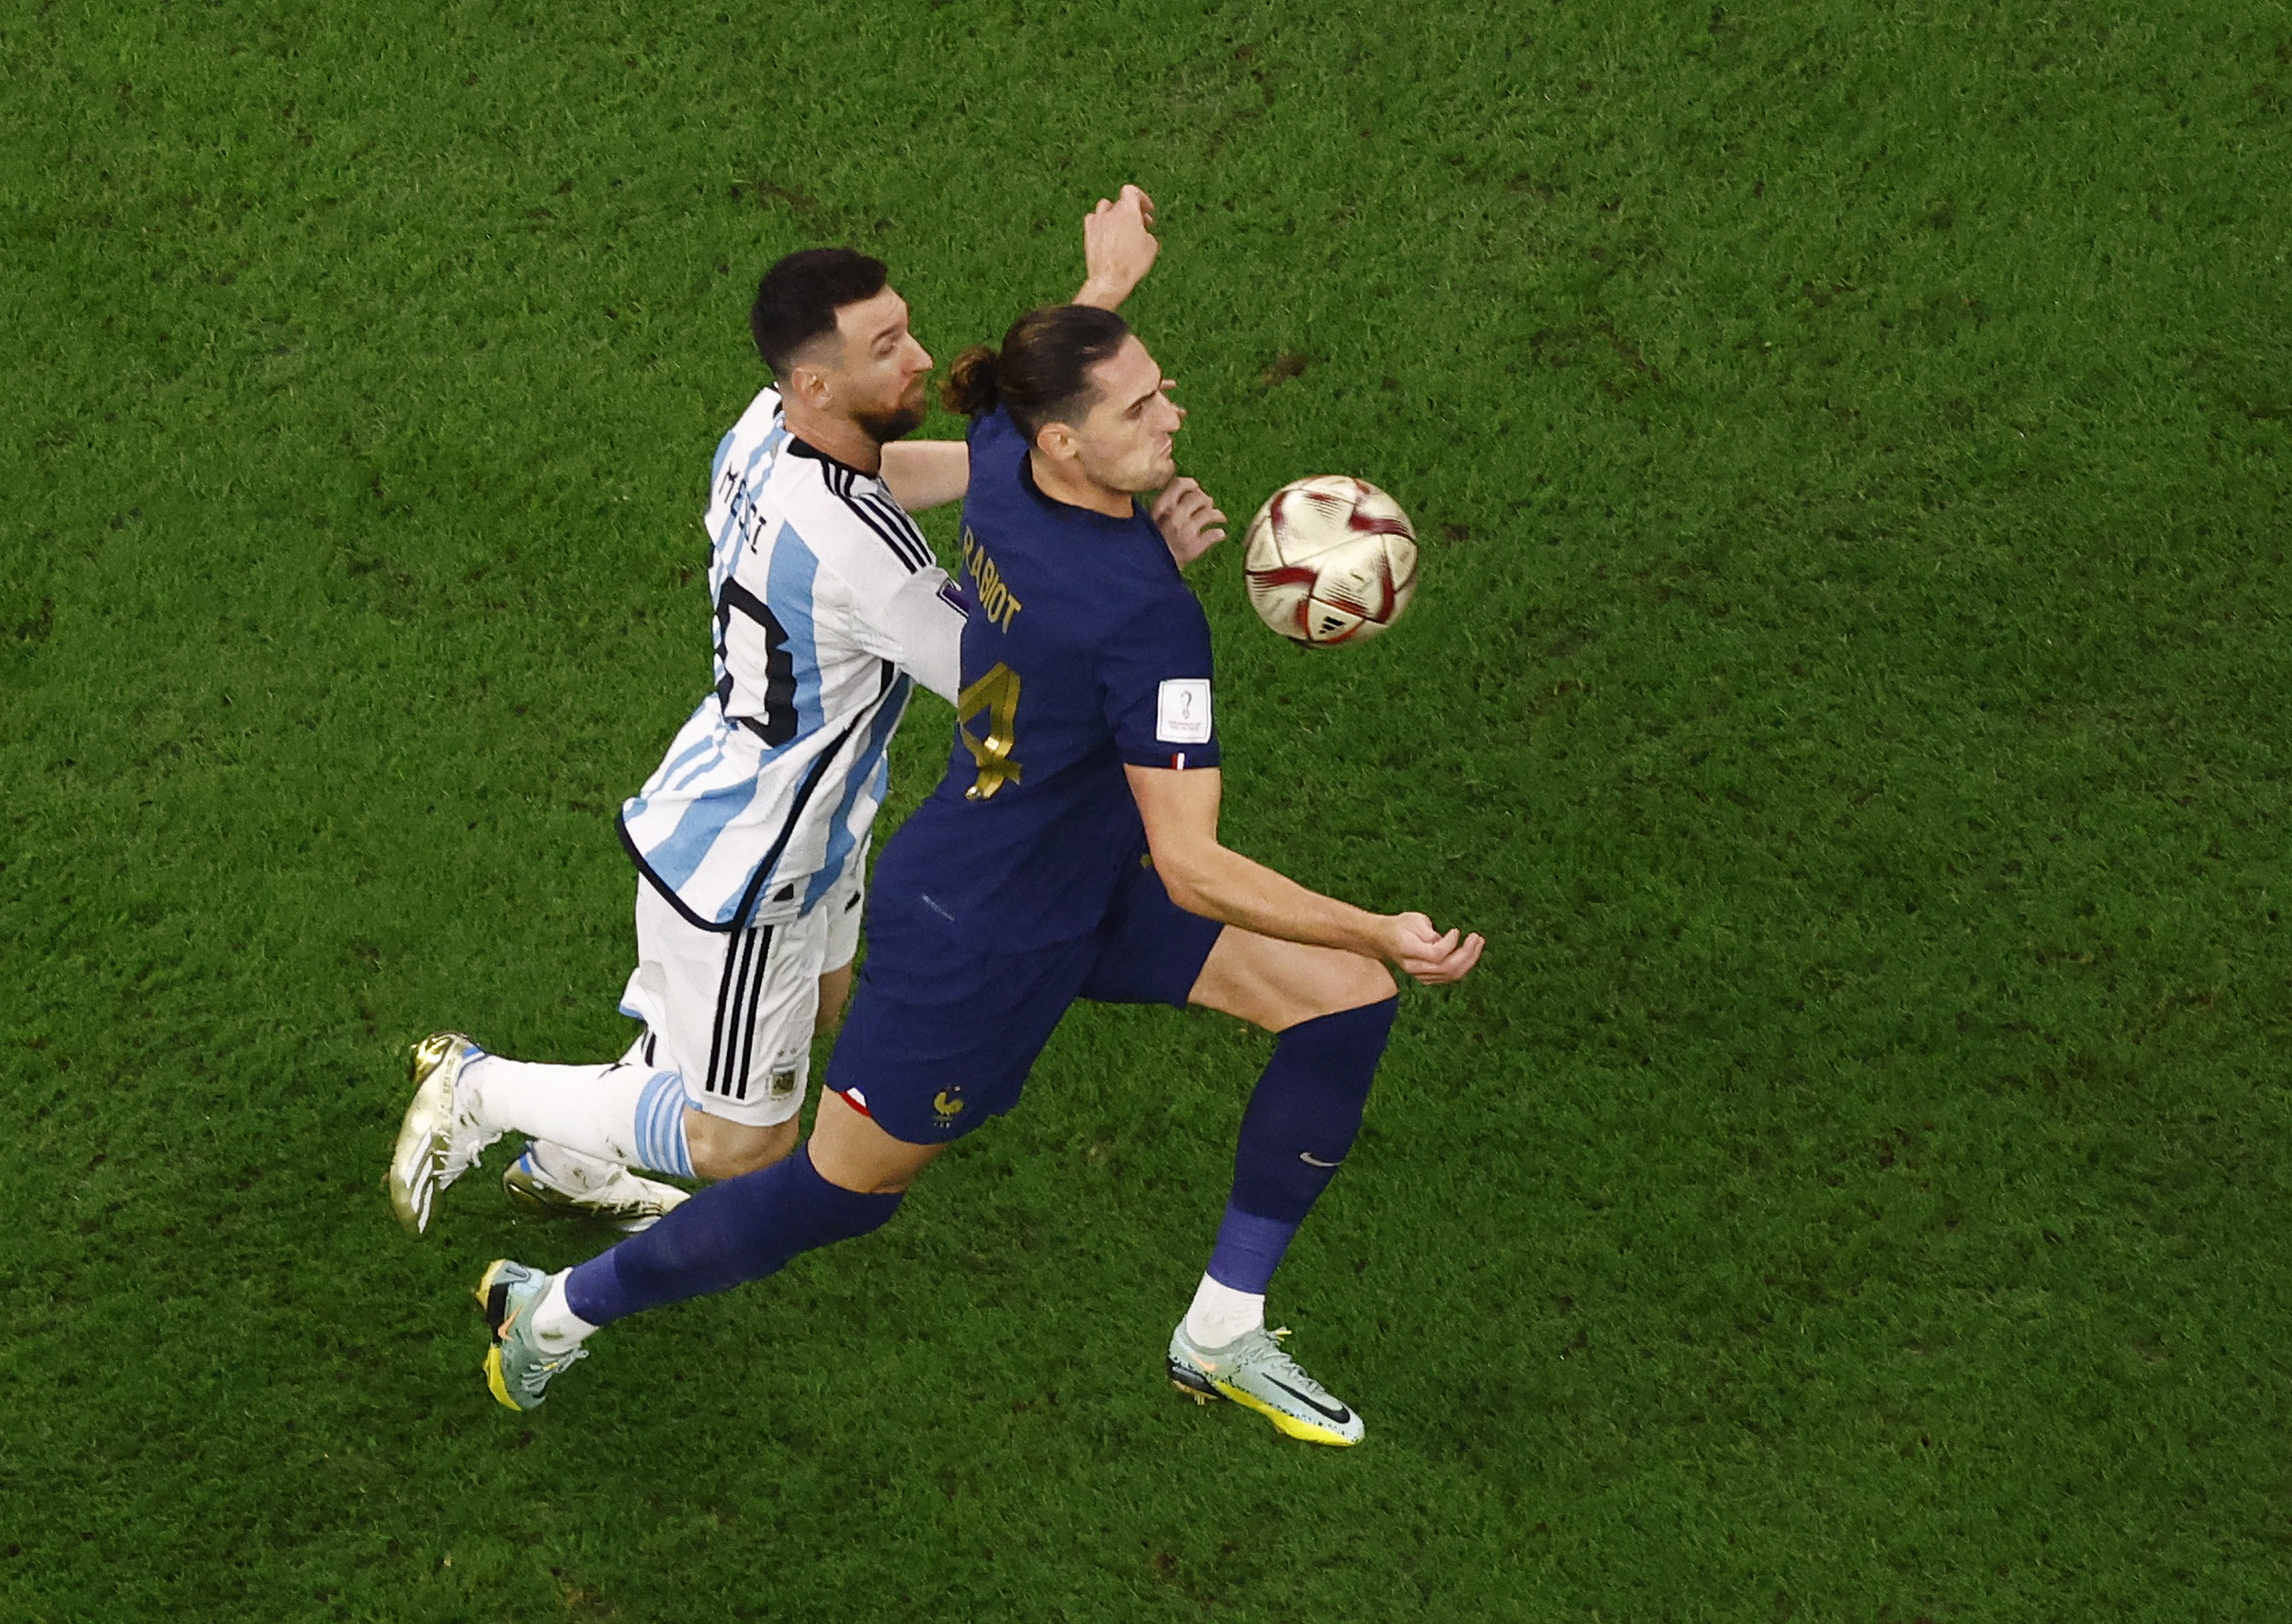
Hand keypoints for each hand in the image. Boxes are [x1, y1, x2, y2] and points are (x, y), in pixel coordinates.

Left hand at [1076, 184, 1158, 309]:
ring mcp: (1097, 221)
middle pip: (1121, 203)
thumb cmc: (1133, 263)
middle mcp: (1110, 212)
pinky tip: (1106, 233)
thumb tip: (1142, 233)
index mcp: (1128, 210)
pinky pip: (1093, 219)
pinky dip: (1100, 223)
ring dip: (1114, 214)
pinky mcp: (1088, 233)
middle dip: (1132, 211)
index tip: (1148, 211)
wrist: (1110, 279)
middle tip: (1141, 225)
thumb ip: (1146, 232)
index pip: (1132, 191)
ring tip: (1121, 227)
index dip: (1142, 199)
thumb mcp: (1151, 246)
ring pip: (1105, 208)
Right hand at [1149, 475, 1226, 567]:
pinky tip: (1220, 534)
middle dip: (1205, 499)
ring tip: (1219, 517)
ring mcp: (1185, 532)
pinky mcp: (1194, 547)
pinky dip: (1219, 534)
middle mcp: (1174, 516)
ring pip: (1210, 513)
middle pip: (1198, 496)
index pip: (1179, 484)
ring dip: (1217, 514)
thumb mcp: (1150, 520)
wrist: (1149, 569)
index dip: (1191, 484)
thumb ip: (1164, 506)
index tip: (1195, 487)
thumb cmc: (1149, 544)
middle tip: (1207, 505)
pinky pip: (1214, 535)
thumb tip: (1185, 489)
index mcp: (1160, 507)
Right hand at [1380, 913, 1484, 985]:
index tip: (1456, 930)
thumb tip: (1443, 941)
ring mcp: (1420, 975)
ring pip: (1451, 975)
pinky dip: (1463, 966)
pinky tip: (1470, 952)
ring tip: (1478, 943)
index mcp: (1408, 950)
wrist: (1382, 940)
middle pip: (1447, 968)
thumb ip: (1427, 931)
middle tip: (1477, 937)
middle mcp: (1414, 967)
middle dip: (1467, 954)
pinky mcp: (1427, 978)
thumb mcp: (1412, 919)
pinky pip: (1449, 976)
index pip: (1436, 955)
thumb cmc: (1399, 926)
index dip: (1451, 944)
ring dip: (1469, 960)